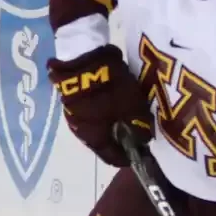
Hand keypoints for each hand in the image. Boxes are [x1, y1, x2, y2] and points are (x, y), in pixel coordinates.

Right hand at [47, 44, 152, 167]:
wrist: (82, 58)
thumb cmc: (110, 88)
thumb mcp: (132, 108)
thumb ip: (139, 128)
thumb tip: (143, 141)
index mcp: (94, 139)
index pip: (113, 158)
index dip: (129, 158)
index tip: (142, 152)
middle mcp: (80, 132)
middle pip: (104, 143)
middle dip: (120, 140)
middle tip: (136, 131)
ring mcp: (73, 116)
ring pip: (96, 128)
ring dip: (111, 125)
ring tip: (126, 115)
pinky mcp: (71, 100)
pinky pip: (90, 114)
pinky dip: (103, 113)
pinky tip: (113, 103)